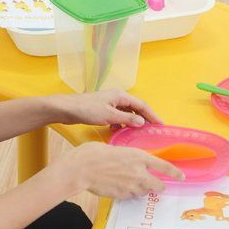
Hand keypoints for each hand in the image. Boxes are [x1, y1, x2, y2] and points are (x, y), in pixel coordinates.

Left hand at [48, 90, 162, 128]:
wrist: (67, 109)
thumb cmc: (87, 110)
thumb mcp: (109, 116)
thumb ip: (126, 119)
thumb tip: (142, 122)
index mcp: (121, 96)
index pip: (142, 105)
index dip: (153, 115)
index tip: (161, 125)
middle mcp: (117, 97)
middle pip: (136, 108)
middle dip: (144, 119)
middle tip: (152, 131)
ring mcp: (110, 103)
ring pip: (126, 113)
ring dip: (131, 122)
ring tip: (136, 133)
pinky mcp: (103, 109)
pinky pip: (117, 116)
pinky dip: (120, 123)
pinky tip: (117, 130)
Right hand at [52, 141, 183, 198]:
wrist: (82, 169)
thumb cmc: (95, 154)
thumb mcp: (117, 149)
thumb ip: (129, 157)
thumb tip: (133, 162)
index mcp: (139, 157)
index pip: (164, 167)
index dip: (175, 173)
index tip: (181, 176)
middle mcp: (139, 173)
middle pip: (158, 185)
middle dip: (159, 186)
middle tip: (157, 185)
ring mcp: (131, 186)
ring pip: (144, 192)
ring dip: (142, 189)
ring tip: (130, 182)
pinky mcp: (122, 195)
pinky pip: (131, 196)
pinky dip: (129, 193)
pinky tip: (119, 186)